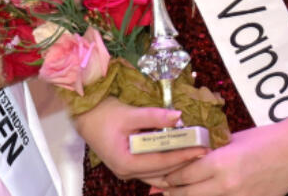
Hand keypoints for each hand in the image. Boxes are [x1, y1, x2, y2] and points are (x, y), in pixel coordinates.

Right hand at [73, 97, 206, 183]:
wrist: (83, 114)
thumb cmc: (101, 114)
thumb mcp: (128, 113)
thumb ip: (153, 116)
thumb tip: (178, 116)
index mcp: (126, 163)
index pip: (162, 162)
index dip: (183, 155)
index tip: (201, 148)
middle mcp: (127, 173)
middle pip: (163, 172)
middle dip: (184, 162)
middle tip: (203, 151)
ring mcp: (127, 172)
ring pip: (158, 175)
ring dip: (176, 165)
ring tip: (194, 153)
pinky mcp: (128, 166)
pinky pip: (152, 170)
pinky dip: (166, 164)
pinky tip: (178, 156)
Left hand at [152, 124, 287, 195]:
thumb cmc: (262, 139)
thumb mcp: (229, 140)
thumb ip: (208, 149)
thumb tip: (185, 154)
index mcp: (220, 163)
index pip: (183, 175)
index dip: (168, 177)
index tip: (158, 175)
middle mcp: (227, 184)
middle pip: (189, 194)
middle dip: (172, 192)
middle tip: (159, 189)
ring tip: (175, 195)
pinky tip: (202, 195)